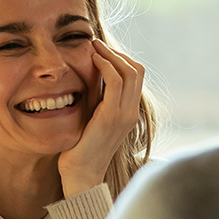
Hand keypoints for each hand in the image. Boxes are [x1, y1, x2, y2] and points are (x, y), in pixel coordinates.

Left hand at [57, 39, 145, 198]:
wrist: (81, 174)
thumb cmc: (81, 148)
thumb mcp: (93, 117)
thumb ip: (97, 99)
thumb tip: (91, 76)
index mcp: (129, 112)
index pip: (136, 75)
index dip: (121, 58)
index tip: (101, 50)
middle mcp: (131, 112)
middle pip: (137, 70)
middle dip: (116, 52)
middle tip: (96, 43)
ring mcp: (124, 115)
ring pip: (129, 72)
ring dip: (111, 54)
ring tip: (93, 47)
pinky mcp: (110, 117)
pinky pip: (115, 83)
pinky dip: (106, 66)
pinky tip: (93, 60)